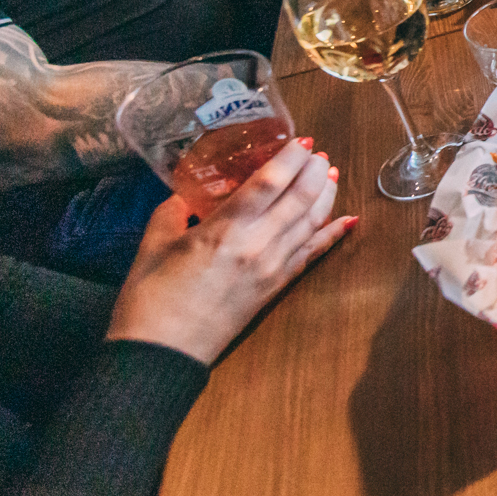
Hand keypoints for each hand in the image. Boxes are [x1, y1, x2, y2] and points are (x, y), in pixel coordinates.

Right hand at [106, 139, 354, 363]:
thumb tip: (184, 196)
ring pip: (313, 222)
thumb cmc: (149, 300)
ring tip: (332, 175)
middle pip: (300, 198)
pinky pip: (312, 255)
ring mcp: (272, 267)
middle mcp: (258, 244)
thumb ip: (171, 213)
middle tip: (319, 154)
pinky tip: (347, 220)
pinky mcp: (276, 288)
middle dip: (315, 171)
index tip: (302, 141)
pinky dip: (332, 234)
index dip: (291, 158)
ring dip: (326, 195)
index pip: (269, 182)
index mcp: (225, 229)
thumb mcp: (151, 246)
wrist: (162, 354)